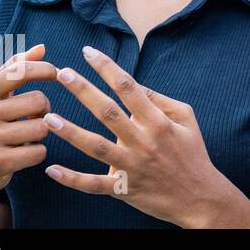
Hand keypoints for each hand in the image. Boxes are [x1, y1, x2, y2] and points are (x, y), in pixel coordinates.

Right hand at [0, 44, 56, 208]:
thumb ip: (16, 69)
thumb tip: (41, 47)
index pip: (20, 70)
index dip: (45, 69)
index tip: (56, 73)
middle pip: (38, 101)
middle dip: (44, 109)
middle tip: (34, 117)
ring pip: (42, 127)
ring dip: (42, 133)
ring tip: (27, 135)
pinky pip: (39, 152)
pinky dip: (38, 153)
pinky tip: (23, 154)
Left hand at [44, 46, 249, 227]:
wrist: (199, 196)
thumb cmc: (192, 153)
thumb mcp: (186, 119)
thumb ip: (160, 101)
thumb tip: (134, 85)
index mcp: (159, 121)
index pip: (129, 88)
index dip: (108, 68)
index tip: (89, 53)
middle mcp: (144, 142)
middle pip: (109, 112)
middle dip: (84, 91)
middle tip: (62, 73)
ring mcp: (132, 167)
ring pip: (97, 148)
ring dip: (71, 132)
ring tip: (49, 118)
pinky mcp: (124, 190)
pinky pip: (93, 184)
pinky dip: (72, 178)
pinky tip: (52, 169)